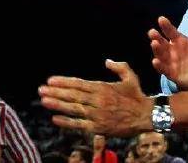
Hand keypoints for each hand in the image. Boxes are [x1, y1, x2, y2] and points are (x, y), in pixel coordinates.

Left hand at [38, 60, 152, 136]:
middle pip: (73, 95)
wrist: (146, 115)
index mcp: (103, 88)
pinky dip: (66, 122)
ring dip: (57, 104)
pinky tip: (55, 118)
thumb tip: (107, 61)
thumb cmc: (137, 96)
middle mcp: (98, 101)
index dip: (63, 82)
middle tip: (41, 89)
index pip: (79, 84)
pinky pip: (79, 124)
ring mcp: (97, 115)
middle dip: (56, 92)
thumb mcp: (130, 77)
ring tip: (44, 100)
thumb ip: (119, 67)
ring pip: (73, 109)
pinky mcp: (98, 127)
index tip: (50, 80)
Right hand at [148, 10, 187, 89]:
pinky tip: (155, 61)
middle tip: (152, 32)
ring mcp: (170, 62)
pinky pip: (163, 69)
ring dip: (156, 49)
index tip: (161, 19)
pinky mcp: (171, 73)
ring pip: (160, 54)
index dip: (166, 26)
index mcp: (179, 41)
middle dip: (156, 37)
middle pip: (162, 42)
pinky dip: (159, 66)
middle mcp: (172, 50)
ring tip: (154, 43)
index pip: (171, 31)